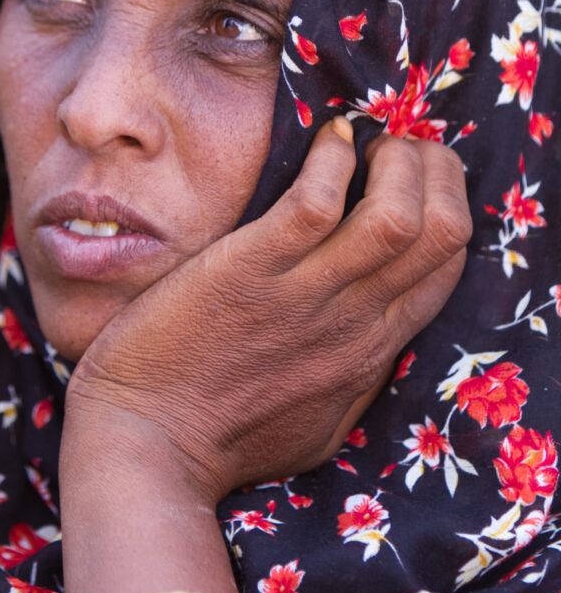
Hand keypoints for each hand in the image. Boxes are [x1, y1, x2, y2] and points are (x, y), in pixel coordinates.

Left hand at [64, 120, 471, 504]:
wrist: (147, 450)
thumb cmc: (221, 437)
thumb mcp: (317, 420)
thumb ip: (353, 377)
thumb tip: (374, 339)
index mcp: (370, 352)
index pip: (445, 265)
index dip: (444, 204)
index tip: (411, 178)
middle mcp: (353, 322)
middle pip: (443, 233)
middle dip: (436, 171)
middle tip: (395, 147)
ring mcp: (303, 296)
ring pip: (397, 215)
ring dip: (395, 160)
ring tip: (361, 142)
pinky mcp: (248, 271)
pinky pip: (315, 202)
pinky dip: (331, 159)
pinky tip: (323, 142)